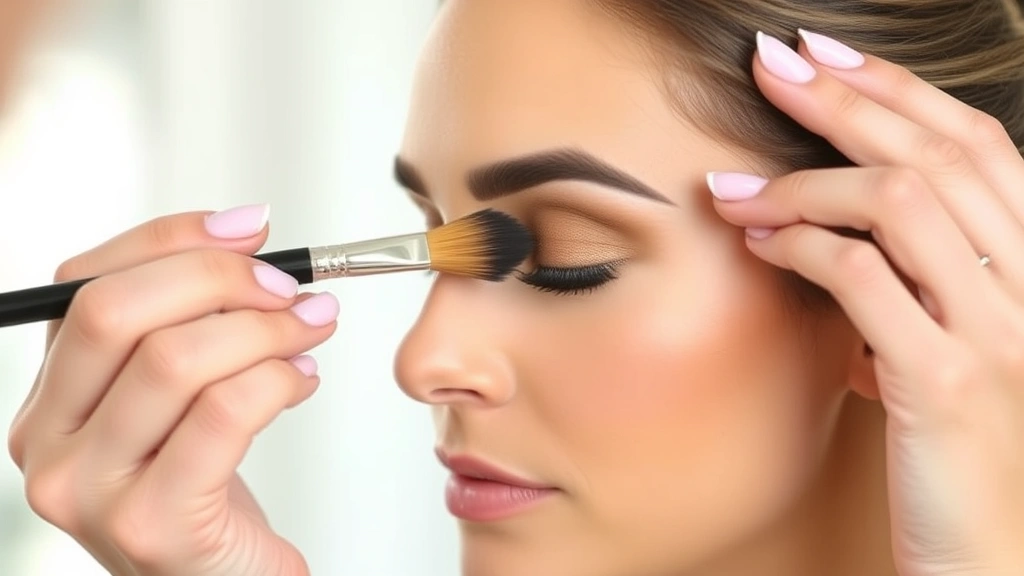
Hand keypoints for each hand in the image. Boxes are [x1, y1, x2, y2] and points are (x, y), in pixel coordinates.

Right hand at [7, 206, 338, 575]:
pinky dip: (280, 379)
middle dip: (218, 277)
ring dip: (264, 328)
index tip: (253, 228)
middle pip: (116, 310)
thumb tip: (244, 233)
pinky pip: (223, 413)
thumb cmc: (205, 487)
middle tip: (290, 286)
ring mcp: (90, 489)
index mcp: (48, 398)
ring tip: (312, 329)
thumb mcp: (177, 398)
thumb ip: (184, 324)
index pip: (84, 283)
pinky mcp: (153, 522)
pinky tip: (304, 380)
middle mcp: (46, 442)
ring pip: (174, 358)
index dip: (172, 238)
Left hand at [709, 32, 1023, 575]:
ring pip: (901, 204)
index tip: (825, 55)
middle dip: (844, 101)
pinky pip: (865, 279)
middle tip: (769, 65)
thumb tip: (829, 240)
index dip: (900, 90)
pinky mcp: (948, 383)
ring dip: (803, 182)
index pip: (978, 145)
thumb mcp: (947, 353)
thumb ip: (914, 290)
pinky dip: (803, 246)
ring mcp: (1002, 334)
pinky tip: (760, 242)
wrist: (994, 558)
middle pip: (937, 156)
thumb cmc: (961, 456)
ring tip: (734, 188)